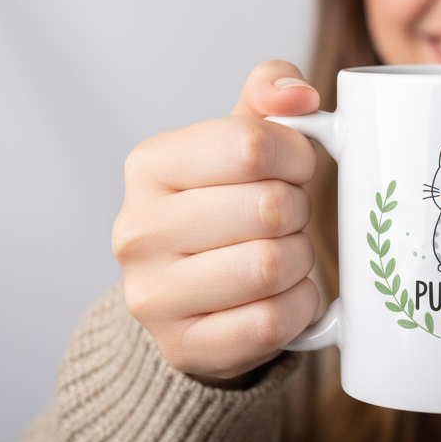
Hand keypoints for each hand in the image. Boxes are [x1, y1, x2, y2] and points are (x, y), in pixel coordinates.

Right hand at [113, 60, 321, 382]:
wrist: (192, 301)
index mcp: (150, 165)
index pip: (249, 144)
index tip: (298, 167)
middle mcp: (138, 229)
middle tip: (289, 218)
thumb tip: (298, 95)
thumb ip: (268, 95)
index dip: (296, 155)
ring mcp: (153, 294)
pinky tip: (284, 296)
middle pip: (268, 208)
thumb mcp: (239, 141)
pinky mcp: (183, 346)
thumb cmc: (227, 207)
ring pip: (271, 266)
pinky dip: (299, 307)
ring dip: (301, 260)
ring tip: (286, 254)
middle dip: (299, 211)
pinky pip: (271, 322)